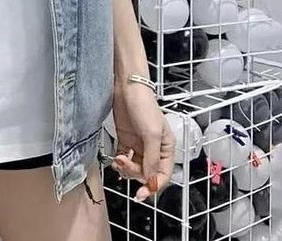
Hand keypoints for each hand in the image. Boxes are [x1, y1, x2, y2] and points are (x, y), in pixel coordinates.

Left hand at [110, 80, 175, 201]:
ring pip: (134, 167)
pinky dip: (119, 162)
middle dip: (134, 172)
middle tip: (124, 163)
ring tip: (118, 159)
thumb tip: (150, 179)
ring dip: (125, 168)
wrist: (127, 88)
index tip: (142, 194)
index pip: (163, 175)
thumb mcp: (151, 133)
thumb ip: (151, 158)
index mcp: (166, 148)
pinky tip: (115, 159)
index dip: (153, 185)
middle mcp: (153, 148)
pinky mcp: (125, 139)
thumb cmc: (144, 106)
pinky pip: (123, 158)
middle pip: (146, 172)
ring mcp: (138, 144)